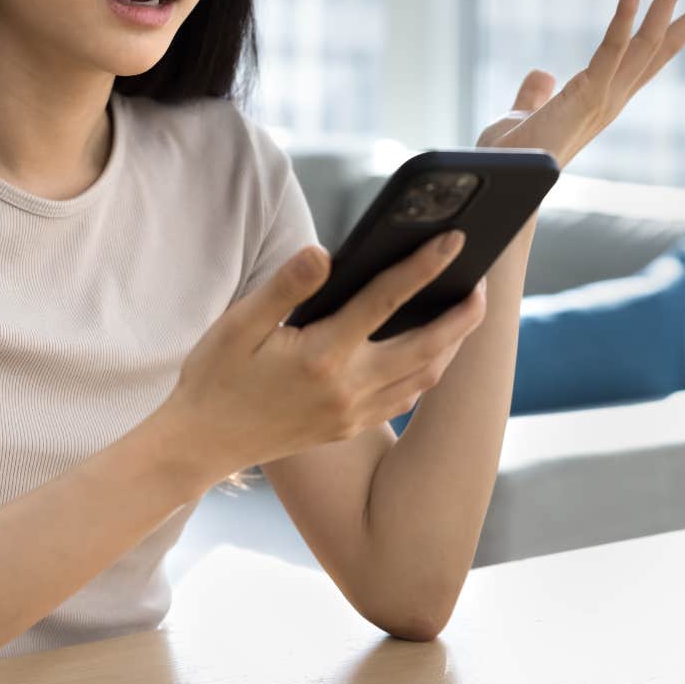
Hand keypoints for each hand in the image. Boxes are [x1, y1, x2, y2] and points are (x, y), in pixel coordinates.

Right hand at [160, 231, 487, 476]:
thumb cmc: (215, 376)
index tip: (455, 239)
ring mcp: (352, 414)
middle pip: (427, 347)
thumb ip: (284, 286)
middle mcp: (347, 389)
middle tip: (484, 282)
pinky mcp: (349, 427)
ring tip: (465, 311)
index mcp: (321, 356)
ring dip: (452, 345)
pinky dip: (427, 372)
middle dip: (463, 314)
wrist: (200, 444)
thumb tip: (323, 252)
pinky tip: (428, 352)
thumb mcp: (238, 325)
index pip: (385, 300)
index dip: (424, 265)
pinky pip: (404, 399)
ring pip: (424, 377)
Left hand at [475, 0, 684, 167]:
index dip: (672, 31)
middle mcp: (612, 98)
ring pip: (647, 43)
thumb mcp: (524, 115)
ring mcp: (603, 97)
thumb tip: (541, 74)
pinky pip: (611, 50)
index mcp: (604, 97)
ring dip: (667, 1)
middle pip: (662, 50)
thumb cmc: (511, 156)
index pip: (648, 59)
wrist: (499, 180)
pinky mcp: (586, 96)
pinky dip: (625, 16)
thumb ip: (536, 94)